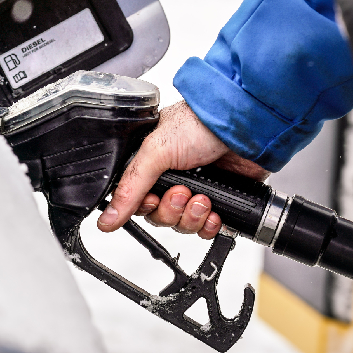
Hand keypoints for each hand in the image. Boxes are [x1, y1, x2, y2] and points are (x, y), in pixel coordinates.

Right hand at [96, 101, 268, 238]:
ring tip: (202, 197)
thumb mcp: (156, 151)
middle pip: (160, 216)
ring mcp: (197, 189)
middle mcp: (172, 178)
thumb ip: (130, 187)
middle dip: (172, 210)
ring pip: (182, 225)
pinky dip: (209, 225)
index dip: (145, 207)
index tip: (154, 199)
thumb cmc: (201, 123)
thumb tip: (106, 218)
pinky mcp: (219, 200)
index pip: (137, 201)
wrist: (245, 127)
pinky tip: (214, 211)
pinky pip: (206, 228)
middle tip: (182, 192)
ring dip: (192, 216)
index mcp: (152, 164)